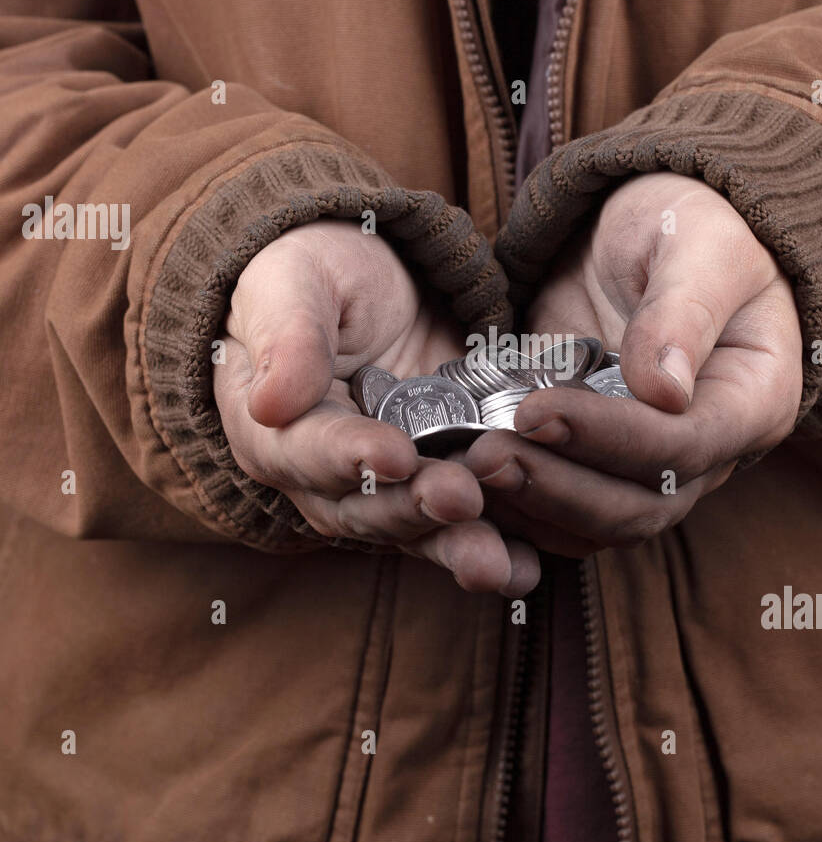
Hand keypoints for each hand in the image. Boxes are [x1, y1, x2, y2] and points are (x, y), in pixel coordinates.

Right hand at [213, 219, 539, 593]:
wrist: (373, 283)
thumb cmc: (317, 274)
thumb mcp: (295, 281)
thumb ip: (288, 335)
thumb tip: (272, 400)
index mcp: (273, 428)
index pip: (305, 450)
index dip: (349, 457)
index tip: (393, 456)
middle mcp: (324, 477)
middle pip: (365, 508)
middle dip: (415, 509)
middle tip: (462, 499)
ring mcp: (386, 489)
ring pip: (417, 531)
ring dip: (456, 548)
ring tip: (499, 564)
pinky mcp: (439, 484)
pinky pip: (463, 526)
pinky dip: (498, 549)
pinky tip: (529, 568)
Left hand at [465, 172, 802, 554]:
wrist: (657, 232)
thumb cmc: (695, 226)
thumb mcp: (700, 244)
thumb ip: (684, 310)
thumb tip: (664, 391)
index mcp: (753, 398)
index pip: (686, 447)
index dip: (610, 439)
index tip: (535, 412)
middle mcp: (710, 450)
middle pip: (642, 506)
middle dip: (560, 488)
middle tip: (485, 457)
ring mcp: (654, 466)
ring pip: (600, 524)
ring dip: (533, 507)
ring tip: (468, 469)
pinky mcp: (602, 465)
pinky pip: (566, 513)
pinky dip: (519, 508)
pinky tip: (469, 480)